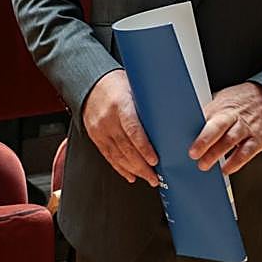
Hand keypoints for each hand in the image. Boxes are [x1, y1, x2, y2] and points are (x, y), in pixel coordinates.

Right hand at [82, 69, 158, 185]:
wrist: (91, 83)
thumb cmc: (117, 84)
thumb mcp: (134, 88)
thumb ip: (147, 105)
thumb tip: (170, 118)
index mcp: (121, 104)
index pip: (133, 130)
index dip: (144, 148)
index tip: (154, 160)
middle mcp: (108, 119)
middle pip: (126, 148)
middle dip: (142, 166)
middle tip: (155, 177)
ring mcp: (100, 129)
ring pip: (117, 156)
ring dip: (133, 170)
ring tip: (148, 178)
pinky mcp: (95, 137)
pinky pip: (108, 156)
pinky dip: (120, 168)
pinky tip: (130, 175)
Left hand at [189, 82, 261, 175]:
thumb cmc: (242, 101)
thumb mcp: (223, 100)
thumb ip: (209, 112)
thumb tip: (187, 125)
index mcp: (222, 107)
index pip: (204, 116)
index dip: (192, 127)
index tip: (180, 138)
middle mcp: (234, 117)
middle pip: (217, 126)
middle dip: (204, 140)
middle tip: (192, 153)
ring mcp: (246, 128)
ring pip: (230, 140)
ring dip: (216, 153)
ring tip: (204, 165)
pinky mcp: (258, 139)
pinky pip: (246, 152)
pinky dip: (236, 162)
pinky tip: (226, 169)